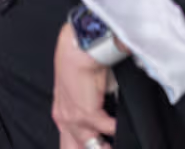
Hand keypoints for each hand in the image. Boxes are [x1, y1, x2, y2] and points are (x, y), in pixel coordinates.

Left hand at [53, 20, 118, 148]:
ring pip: (91, 144)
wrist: (80, 46)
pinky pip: (107, 129)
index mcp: (62, 115)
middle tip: (106, 144)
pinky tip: (122, 126)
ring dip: (107, 143)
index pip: (68, 144)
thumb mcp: (86, 92)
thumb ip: (93, 112)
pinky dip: (117, 128)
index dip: (84, 146)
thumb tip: (108, 124)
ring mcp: (72, 118)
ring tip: (122, 141)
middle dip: (94, 147)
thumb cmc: (84, 63)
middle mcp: (64, 119)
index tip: (100, 144)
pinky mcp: (86, 113)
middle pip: (73, 147)